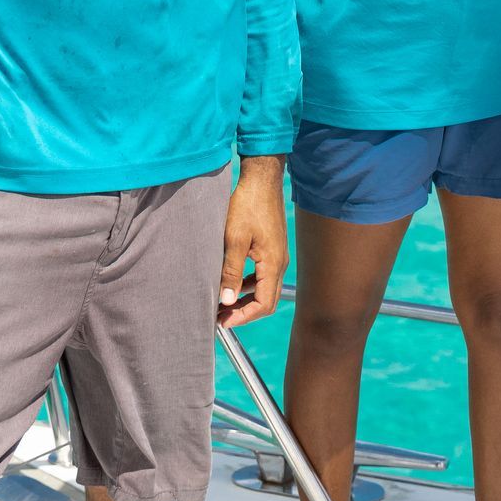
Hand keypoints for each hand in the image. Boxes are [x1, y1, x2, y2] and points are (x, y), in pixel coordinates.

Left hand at [218, 155, 287, 323]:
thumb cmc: (247, 205)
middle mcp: (279, 262)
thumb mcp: (234, 239)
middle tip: (221, 316)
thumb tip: (225, 300)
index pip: (263, 304)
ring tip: (224, 303)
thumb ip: (230, 271)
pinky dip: (249, 285)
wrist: (261, 179)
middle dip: (244, 312)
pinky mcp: (272, 248)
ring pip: (265, 289)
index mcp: (273, 263)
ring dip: (246, 299)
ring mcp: (278, 255)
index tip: (223, 321)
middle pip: (266, 300)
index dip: (243, 317)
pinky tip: (233, 281)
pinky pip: (263, 275)